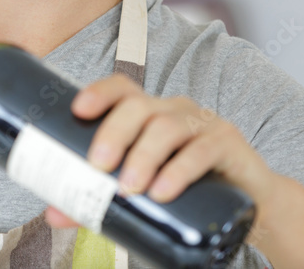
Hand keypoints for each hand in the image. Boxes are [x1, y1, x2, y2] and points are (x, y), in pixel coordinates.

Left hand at [44, 73, 279, 232]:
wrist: (249, 204)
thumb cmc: (188, 190)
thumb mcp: (141, 192)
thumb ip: (98, 199)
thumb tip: (53, 214)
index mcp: (149, 114)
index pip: (122, 89)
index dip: (99, 93)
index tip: (77, 109)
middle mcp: (174, 111)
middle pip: (139, 107)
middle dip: (114, 132)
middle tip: (97, 164)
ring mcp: (202, 124)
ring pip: (167, 127)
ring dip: (144, 156)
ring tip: (129, 187)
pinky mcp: (228, 144)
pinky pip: (202, 150)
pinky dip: (179, 171)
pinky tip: (163, 191)